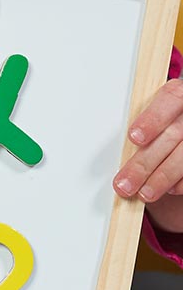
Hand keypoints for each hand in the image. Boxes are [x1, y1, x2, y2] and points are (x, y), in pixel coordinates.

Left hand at [114, 78, 182, 233]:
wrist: (182, 135)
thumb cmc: (161, 127)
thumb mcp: (151, 119)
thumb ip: (141, 128)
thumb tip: (113, 148)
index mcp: (178, 96)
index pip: (170, 100)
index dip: (152, 119)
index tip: (134, 137)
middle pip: (172, 135)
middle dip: (145, 163)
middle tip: (124, 184)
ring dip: (161, 178)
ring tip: (144, 193)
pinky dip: (180, 183)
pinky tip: (168, 189)